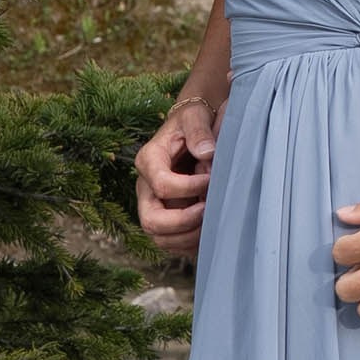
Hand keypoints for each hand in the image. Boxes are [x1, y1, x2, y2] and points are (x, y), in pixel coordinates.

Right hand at [136, 92, 220, 252]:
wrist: (191, 128)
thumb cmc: (192, 121)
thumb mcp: (195, 116)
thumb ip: (199, 132)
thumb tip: (207, 153)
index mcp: (149, 160)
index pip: (162, 186)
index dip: (190, 188)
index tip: (212, 178)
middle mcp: (146, 187)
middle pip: (151, 221)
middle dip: (184, 222)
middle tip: (209, 211)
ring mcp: (154, 205)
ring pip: (161, 238)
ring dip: (189, 237)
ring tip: (213, 220)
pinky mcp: (165, 217)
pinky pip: (173, 243)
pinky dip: (191, 243)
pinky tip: (211, 228)